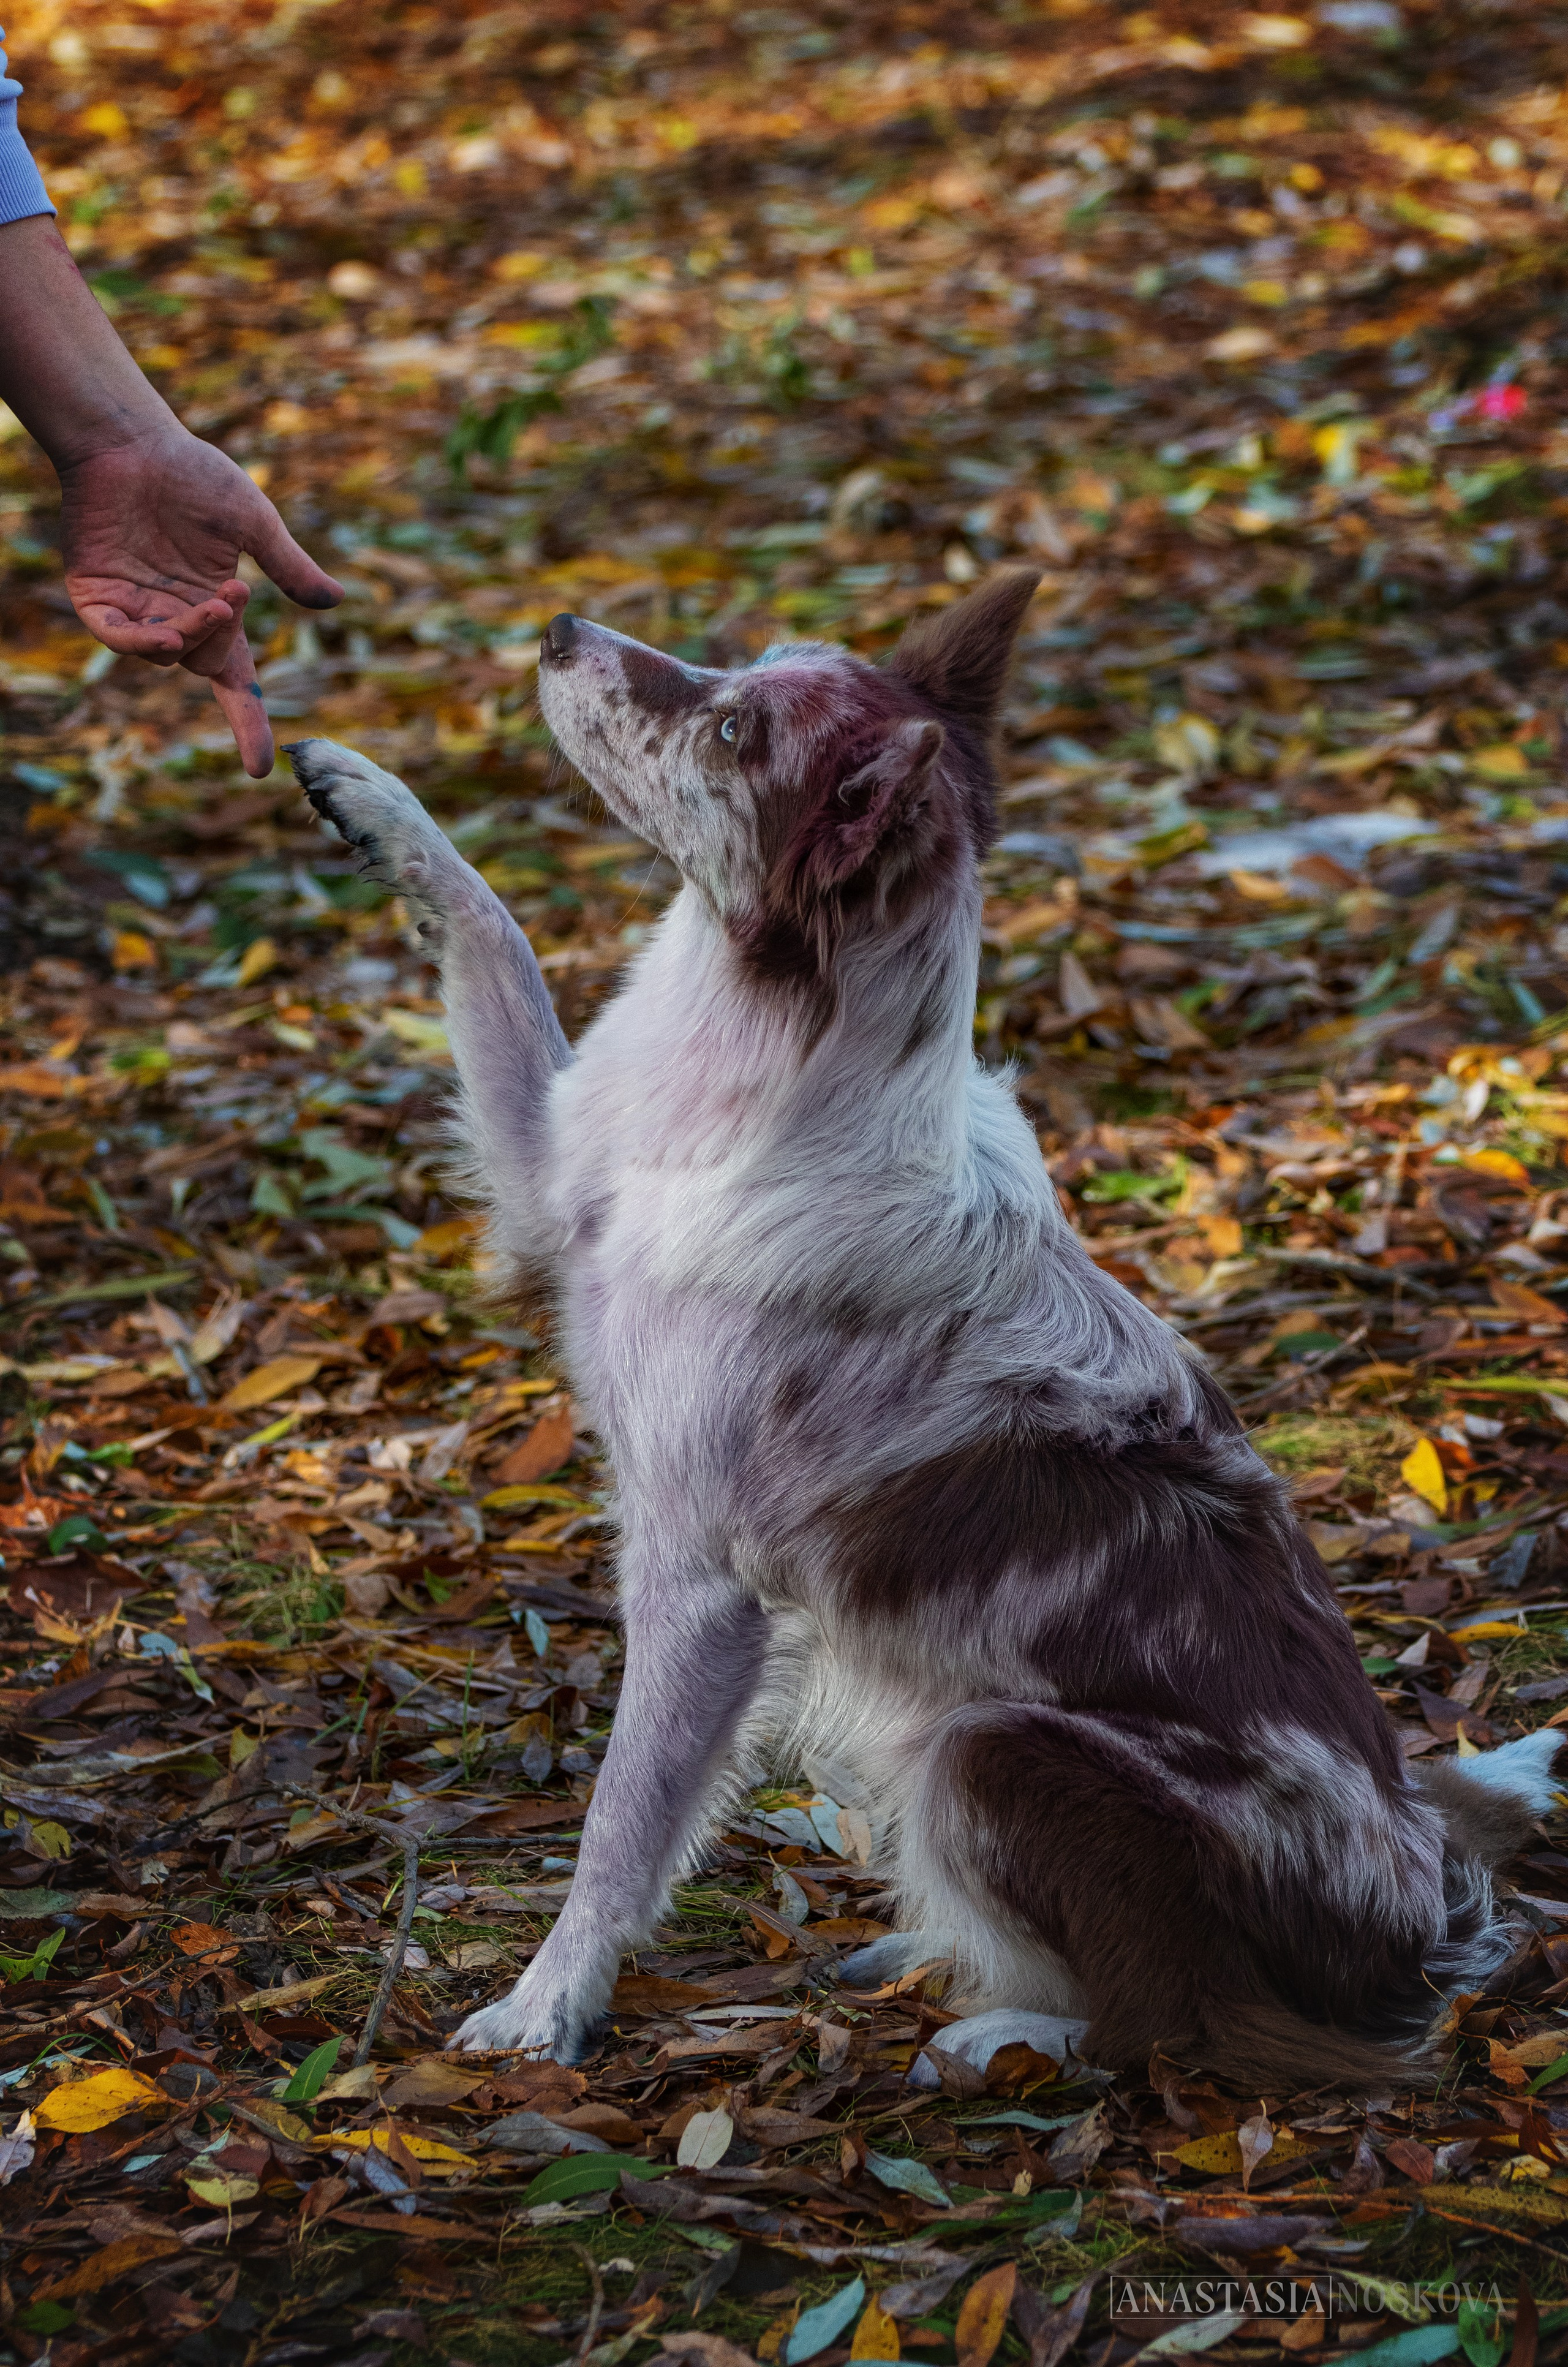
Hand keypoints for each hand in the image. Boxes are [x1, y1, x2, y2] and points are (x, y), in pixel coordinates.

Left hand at [57, 425, 342, 776]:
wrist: (130, 440)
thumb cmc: (192, 473)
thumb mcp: (254, 523)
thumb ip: (288, 566)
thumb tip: (336, 601)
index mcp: (217, 607)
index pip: (236, 679)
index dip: (248, 722)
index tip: (261, 768)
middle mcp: (177, 615)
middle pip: (207, 662)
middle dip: (224, 640)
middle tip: (234, 594)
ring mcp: (136, 608)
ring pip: (166, 653)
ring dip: (192, 637)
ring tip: (211, 600)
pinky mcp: (97, 597)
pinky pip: (117, 639)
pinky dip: (142, 643)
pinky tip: (165, 630)